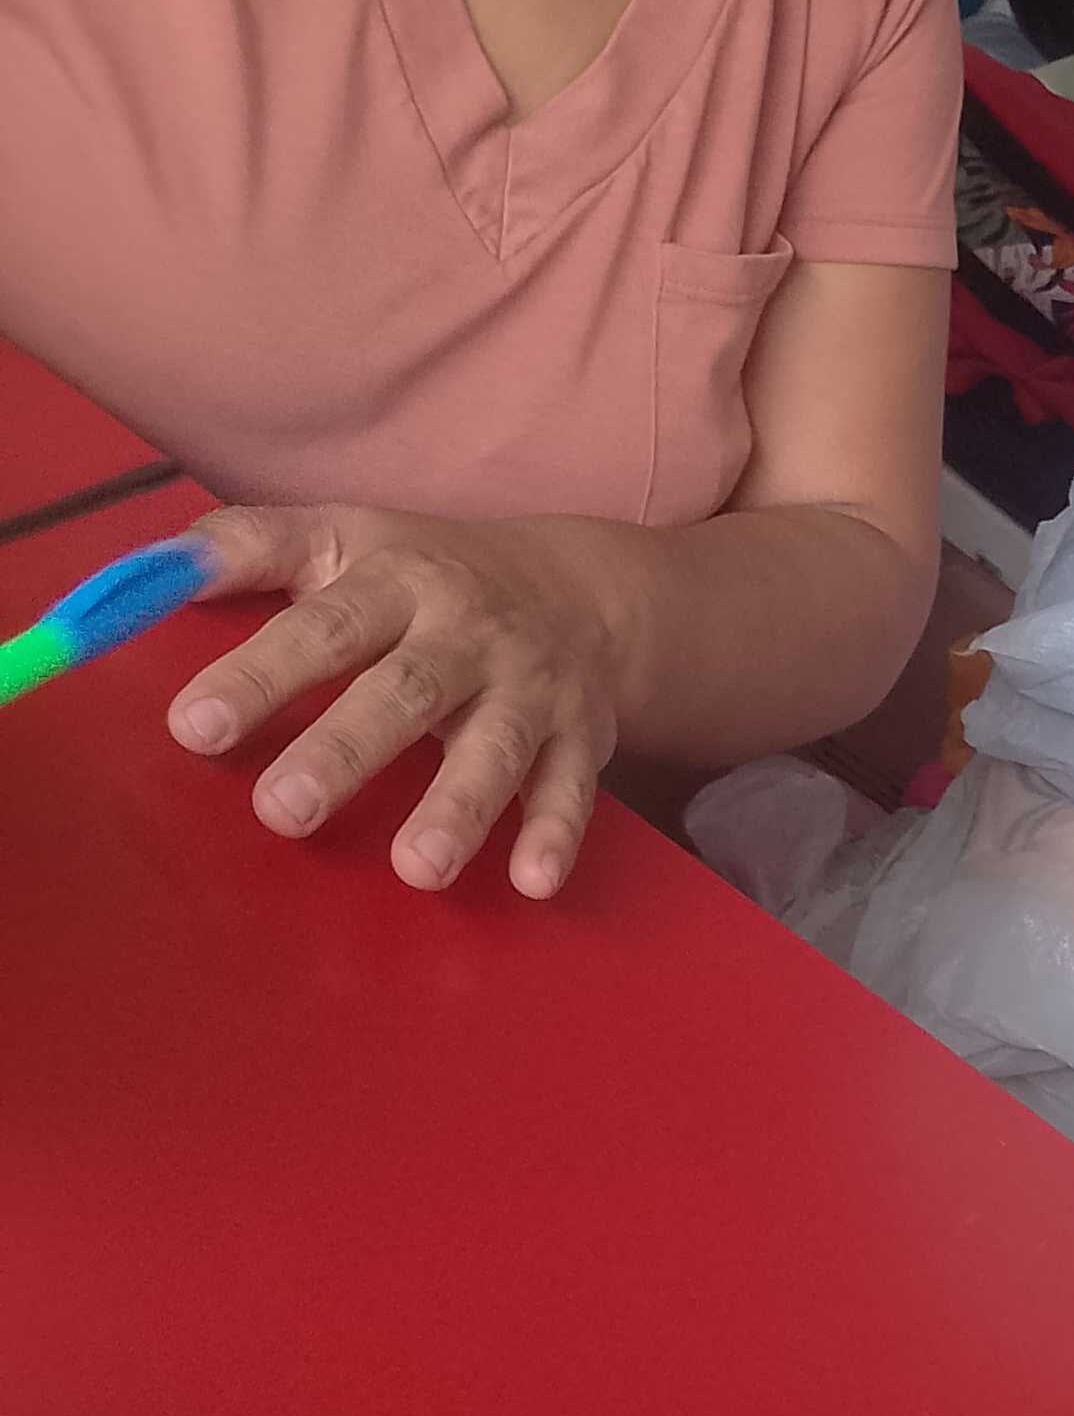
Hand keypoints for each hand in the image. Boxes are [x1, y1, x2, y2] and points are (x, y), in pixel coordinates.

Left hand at [166, 505, 626, 898]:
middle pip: (404, 691)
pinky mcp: (580, 737)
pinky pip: (572, 789)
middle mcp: (465, 632)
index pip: (321, 627)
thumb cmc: (430, 572)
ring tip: (416, 869)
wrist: (585, 588)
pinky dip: (557, 834)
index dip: (259, 674)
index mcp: (396, 580)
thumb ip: (244, 550)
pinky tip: (532, 881)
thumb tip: (145, 577)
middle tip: (282, 811)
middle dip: (345, 752)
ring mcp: (529, 687)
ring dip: (459, 807)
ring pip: (495, 748)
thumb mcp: (342, 535)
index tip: (195, 726)